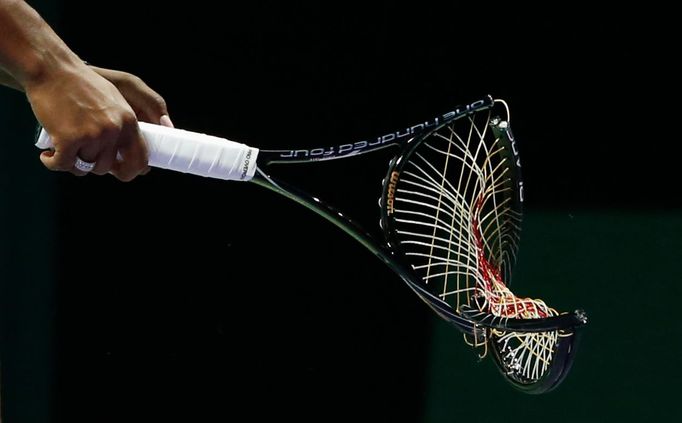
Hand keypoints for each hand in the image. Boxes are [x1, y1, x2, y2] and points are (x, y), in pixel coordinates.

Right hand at [25, 61, 169, 180]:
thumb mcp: (114, 99)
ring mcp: (92, 135)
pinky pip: (62, 164)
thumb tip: (128, 152)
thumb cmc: (80, 84)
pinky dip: (52, 163)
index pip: (140, 158)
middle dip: (94, 166)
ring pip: (85, 166)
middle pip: (107, 167)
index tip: (118, 171)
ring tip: (63, 148)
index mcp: (129, 121)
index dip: (130, 171)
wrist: (52, 70)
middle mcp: (114, 130)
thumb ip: (124, 124)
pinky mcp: (68, 139)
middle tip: (81, 156)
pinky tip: (48, 156)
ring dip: (72, 162)